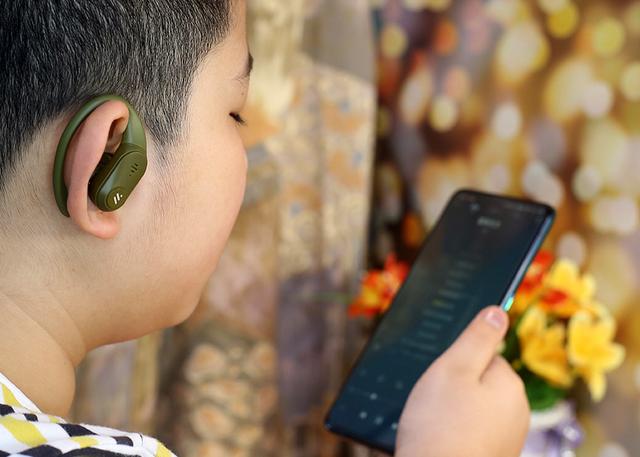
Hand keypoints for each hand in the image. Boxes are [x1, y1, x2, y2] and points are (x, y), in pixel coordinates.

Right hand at [396, 306, 528, 456]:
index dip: (457, 363)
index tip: (441, 379)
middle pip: (477, 382)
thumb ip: (477, 337)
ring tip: (433, 424)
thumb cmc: (440, 427)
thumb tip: (499, 311)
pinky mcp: (491, 455)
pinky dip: (452, 432)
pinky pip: (469, 431)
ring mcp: (505, 438)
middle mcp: (516, 413)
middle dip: (453, 388)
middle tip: (434, 403)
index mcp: (510, 386)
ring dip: (450, 411)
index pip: (484, 355)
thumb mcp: (454, 368)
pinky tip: (438, 440)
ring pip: (471, 407)